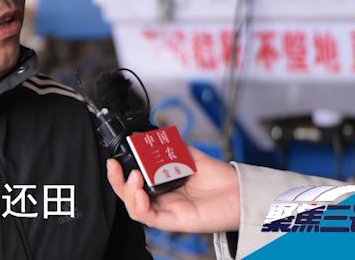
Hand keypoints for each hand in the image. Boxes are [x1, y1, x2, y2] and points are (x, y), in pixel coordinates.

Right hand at [107, 145, 240, 232]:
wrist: (239, 192)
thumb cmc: (219, 179)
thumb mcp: (190, 155)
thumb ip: (172, 146)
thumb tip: (152, 134)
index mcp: (162, 185)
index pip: (133, 182)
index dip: (120, 173)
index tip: (114, 158)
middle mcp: (162, 199)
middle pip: (129, 195)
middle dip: (117, 181)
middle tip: (115, 166)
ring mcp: (167, 211)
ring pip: (134, 208)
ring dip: (127, 192)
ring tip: (133, 177)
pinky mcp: (174, 221)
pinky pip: (150, 218)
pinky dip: (140, 205)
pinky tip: (140, 192)